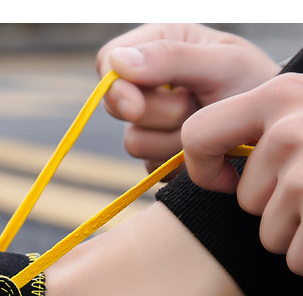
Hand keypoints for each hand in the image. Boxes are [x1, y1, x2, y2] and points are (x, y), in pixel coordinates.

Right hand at [96, 23, 279, 172]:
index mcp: (157, 45)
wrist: (272, 130)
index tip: (135, 107)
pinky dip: (177, 161)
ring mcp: (148, 122)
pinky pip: (148, 166)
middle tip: (194, 106)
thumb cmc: (254, 85)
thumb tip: (117, 62)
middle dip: (158, 113)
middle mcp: (146, 84)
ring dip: (173, 140)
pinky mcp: (155, 154)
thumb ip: (170, 58)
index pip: (108, 61)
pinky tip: (199, 149)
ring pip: (134, 142)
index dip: (115, 86)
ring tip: (205, 126)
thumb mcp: (221, 63)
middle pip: (117, 105)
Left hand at [182, 74, 302, 274]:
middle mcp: (297, 125)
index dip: (203, 168)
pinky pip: (295, 256)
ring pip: (263, 230)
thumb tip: (135, 84)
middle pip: (238, 195)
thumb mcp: (296, 116)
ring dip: (288, 232)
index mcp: (278, 94)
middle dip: (264, 206)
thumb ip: (245, 121)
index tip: (224, 179)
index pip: (195, 136)